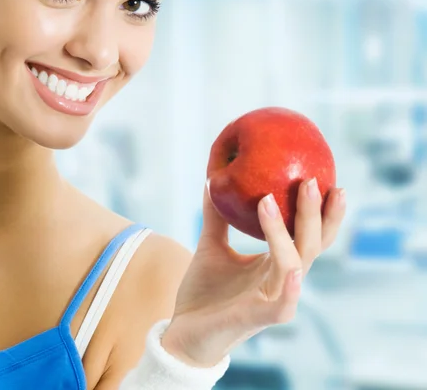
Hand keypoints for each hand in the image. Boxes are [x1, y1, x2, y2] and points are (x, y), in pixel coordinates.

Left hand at [161, 177, 345, 367]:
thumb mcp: (210, 245)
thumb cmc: (204, 292)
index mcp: (275, 262)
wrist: (185, 331)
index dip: (320, 210)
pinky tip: (295, 269)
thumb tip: (212, 180)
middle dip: (316, 213)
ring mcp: (276, 299)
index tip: (323, 177)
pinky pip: (284, 300)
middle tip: (313, 180)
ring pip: (295, 262)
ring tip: (269, 199)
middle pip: (310, 244)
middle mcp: (282, 279)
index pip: (307, 234)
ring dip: (287, 231)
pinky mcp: (263, 318)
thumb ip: (216, 216)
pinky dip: (291, 284)